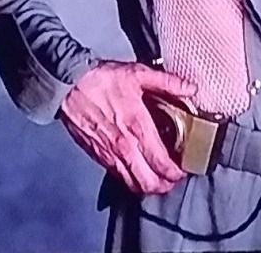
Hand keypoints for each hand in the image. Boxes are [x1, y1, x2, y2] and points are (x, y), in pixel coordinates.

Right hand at [58, 60, 196, 194]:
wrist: (70, 85)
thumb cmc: (102, 79)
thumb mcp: (138, 73)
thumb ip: (167, 82)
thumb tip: (190, 88)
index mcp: (137, 127)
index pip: (162, 163)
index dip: (177, 172)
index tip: (185, 168)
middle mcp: (124, 146)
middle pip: (149, 183)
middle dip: (166, 185)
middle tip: (175, 176)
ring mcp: (109, 155)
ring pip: (133, 185)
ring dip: (149, 186)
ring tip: (159, 177)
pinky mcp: (98, 156)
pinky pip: (118, 177)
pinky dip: (132, 180)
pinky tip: (138, 170)